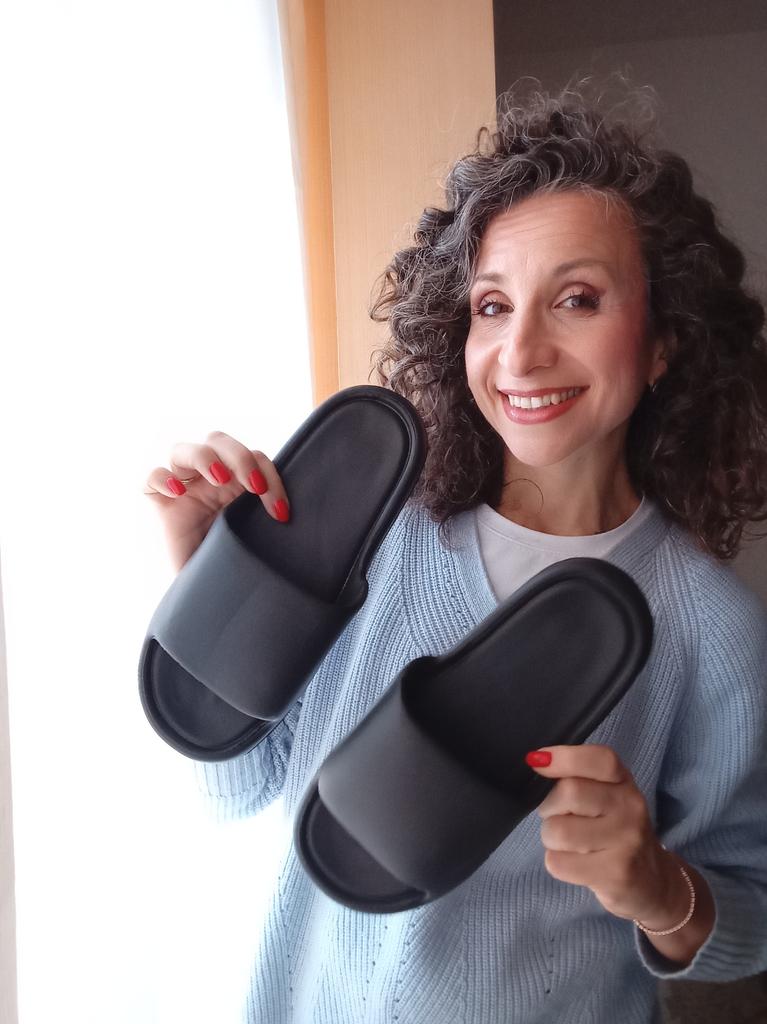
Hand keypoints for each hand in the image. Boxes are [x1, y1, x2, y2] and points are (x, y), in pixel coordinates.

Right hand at [143, 430, 289, 572]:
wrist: (211, 593)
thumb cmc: (236, 562)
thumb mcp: (257, 534)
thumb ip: (268, 513)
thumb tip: (287, 512)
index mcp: (237, 480)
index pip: (254, 457)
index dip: (270, 476)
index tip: (280, 511)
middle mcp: (208, 478)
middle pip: (218, 441)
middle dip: (240, 457)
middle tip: (254, 486)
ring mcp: (182, 487)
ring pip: (182, 450)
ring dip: (204, 457)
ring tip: (221, 479)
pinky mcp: (160, 504)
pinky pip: (151, 478)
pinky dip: (162, 478)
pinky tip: (178, 491)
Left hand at [526, 744, 683, 926]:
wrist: (652, 881)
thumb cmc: (615, 830)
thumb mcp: (607, 795)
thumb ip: (578, 776)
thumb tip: (536, 760)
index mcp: (624, 782)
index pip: (599, 759)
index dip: (563, 756)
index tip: (537, 761)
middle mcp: (630, 808)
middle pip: (569, 792)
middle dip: (549, 806)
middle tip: (558, 816)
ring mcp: (626, 843)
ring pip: (558, 830)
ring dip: (551, 838)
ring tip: (568, 843)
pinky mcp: (615, 875)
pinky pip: (558, 862)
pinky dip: (556, 862)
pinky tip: (575, 863)